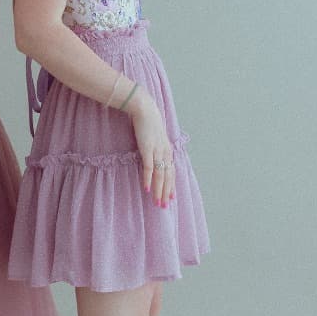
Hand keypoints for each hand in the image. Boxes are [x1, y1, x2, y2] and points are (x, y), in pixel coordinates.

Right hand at [127, 90, 174, 207]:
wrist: (145, 109)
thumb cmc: (148, 121)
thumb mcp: (155, 136)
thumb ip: (156, 146)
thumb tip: (153, 156)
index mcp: (167, 150)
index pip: (171, 172)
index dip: (171, 186)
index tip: (171, 198)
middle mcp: (165, 152)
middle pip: (167, 177)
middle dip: (166, 192)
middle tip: (163, 206)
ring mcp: (157, 151)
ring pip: (160, 175)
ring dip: (159, 190)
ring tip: (157, 202)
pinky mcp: (147, 149)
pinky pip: (149, 167)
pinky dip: (148, 179)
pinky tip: (147, 188)